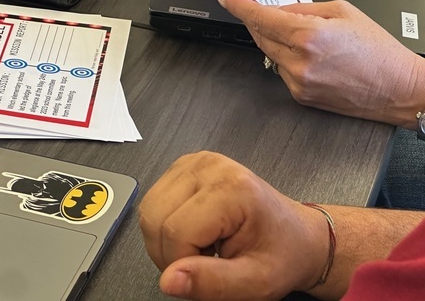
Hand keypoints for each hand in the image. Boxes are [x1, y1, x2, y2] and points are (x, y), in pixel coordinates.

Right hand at [139, 151, 327, 299]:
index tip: (208, 275)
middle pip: (154, 218)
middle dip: (169, 252)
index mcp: (231, 188)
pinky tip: (193, 232)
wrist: (297, 236)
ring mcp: (193, 162)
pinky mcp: (183, 167)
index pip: (176, 232)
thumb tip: (169, 280)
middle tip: (202, 264)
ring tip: (200, 248)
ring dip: (165, 239)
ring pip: (148, 209)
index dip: (181, 265)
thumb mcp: (256, 282)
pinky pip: (153, 201)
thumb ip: (212, 283)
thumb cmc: (282, 255)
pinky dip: (165, 224)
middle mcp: (208, 166)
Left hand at [217, 0, 424, 127]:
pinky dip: (286, 58)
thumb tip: (277, 8)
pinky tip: (309, 56)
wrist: (400, 89)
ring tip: (303, 35)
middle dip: (257, 21)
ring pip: (269, 54)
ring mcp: (298, 81)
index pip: (261, 17)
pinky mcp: (300, 96)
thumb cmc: (379, 51)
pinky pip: (281, 70)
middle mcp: (299, 61)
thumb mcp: (342, 11)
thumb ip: (303, 8)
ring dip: (275, 40)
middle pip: (260, 36)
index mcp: (309, 35)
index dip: (239, 6)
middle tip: (261, 10)